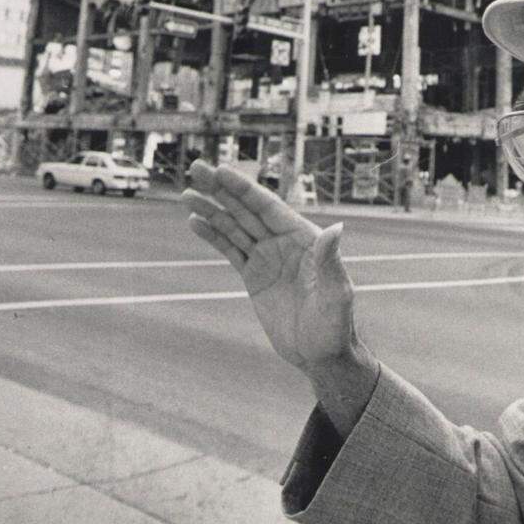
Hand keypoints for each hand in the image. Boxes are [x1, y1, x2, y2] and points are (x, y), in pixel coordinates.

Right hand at [182, 161, 357, 372]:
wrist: (322, 355)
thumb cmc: (335, 326)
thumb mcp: (336, 294)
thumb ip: (331, 261)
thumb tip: (336, 228)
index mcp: (304, 238)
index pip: (269, 207)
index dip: (244, 189)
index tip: (221, 172)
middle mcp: (284, 242)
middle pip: (247, 210)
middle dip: (221, 190)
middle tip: (195, 169)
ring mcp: (268, 258)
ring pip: (234, 227)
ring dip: (211, 209)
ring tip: (186, 193)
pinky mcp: (255, 276)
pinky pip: (231, 250)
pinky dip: (213, 235)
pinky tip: (196, 221)